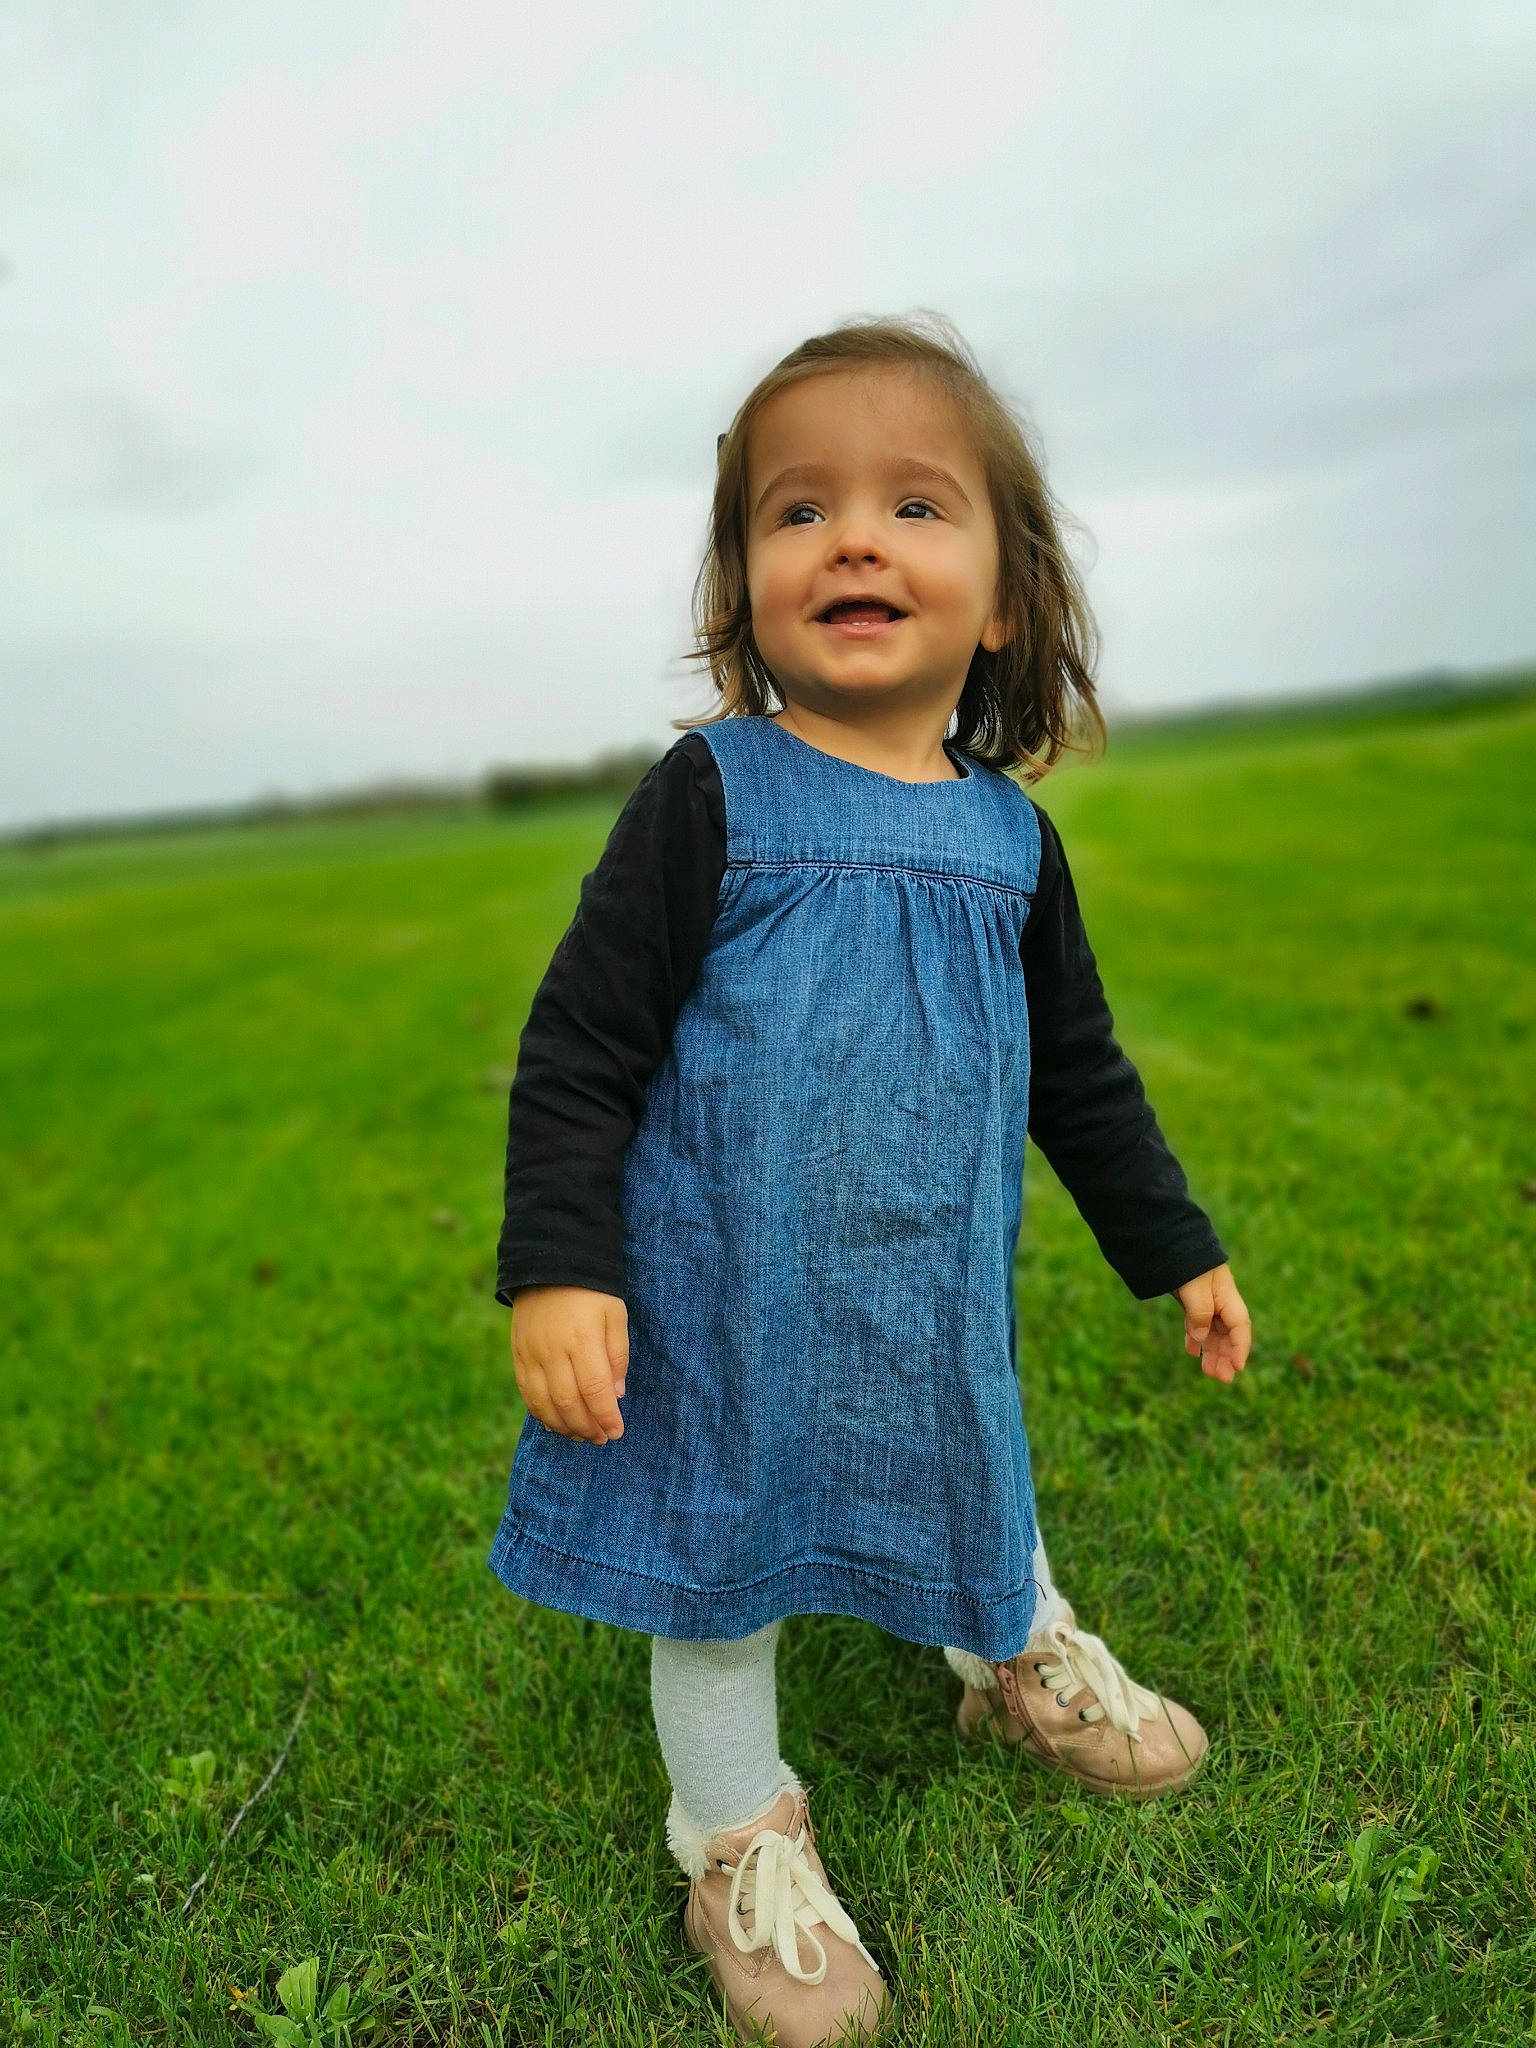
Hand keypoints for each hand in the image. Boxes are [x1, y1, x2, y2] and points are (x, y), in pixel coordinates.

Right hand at [510, 1285, 628, 1444]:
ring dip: (563, 1426)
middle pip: (568, 1402)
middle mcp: (553, 1350)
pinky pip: (526, 1392)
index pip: (595, 1390)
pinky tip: (554, 1422)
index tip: (616, 1432)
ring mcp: (531, 1353)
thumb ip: (617, 1356)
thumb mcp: (615, 1315)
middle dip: (586, 1426)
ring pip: (544, 1402)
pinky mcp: (518, 1353)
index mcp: (582, 1340)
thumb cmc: (592, 1291)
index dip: (606, 1416)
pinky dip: (540, 1412)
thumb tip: (615, 1395)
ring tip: (580, 1435)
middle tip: (600, 1439)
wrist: (550, 1263)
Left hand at [1175, 1264, 1249, 1382]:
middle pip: (1228, 1333)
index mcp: (1227, 1295)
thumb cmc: (1187, 1261)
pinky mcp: (1191, 1301)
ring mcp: (1206, 1301)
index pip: (1240, 1326)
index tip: (1238, 1367)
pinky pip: (1197, 1325)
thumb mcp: (1195, 1288)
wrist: (1170, 1242)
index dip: (1240, 1347)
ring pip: (1213, 1332)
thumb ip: (1199, 1314)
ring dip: (1212, 1352)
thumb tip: (1200, 1339)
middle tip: (1223, 1379)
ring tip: (1209, 1373)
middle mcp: (1220, 1301)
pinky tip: (1192, 1353)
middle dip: (1226, 1356)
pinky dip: (1196, 1339)